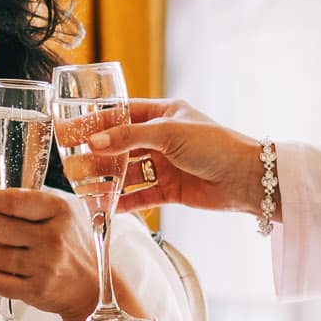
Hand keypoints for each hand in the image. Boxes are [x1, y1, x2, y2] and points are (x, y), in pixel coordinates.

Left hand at [0, 188, 102, 320]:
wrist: (93, 286)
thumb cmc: (71, 244)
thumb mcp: (57, 212)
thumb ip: (20, 196)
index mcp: (58, 210)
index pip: (10, 200)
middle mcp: (53, 237)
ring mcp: (45, 266)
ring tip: (1, 252)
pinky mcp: (36, 291)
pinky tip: (4, 271)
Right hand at [90, 98, 264, 215]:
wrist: (248, 179)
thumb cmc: (214, 145)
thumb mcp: (168, 133)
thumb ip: (129, 138)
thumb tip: (94, 142)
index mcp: (164, 114)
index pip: (123, 114)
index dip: (98, 122)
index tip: (73, 131)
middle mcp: (163, 138)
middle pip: (123, 145)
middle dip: (99, 154)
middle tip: (73, 163)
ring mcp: (167, 164)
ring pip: (130, 172)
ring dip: (109, 179)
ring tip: (85, 187)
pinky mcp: (172, 190)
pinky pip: (142, 195)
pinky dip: (125, 201)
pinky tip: (107, 207)